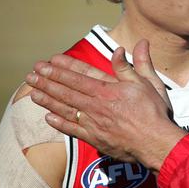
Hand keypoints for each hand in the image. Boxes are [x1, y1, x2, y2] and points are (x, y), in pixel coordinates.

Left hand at [26, 39, 184, 170]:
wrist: (156, 143)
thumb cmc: (155, 113)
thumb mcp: (149, 83)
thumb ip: (137, 64)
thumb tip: (133, 44)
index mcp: (108, 90)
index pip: (80, 75)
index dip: (63, 68)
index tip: (48, 62)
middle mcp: (96, 105)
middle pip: (67, 91)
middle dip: (48, 82)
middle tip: (32, 75)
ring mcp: (94, 123)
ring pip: (66, 109)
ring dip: (48, 100)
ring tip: (33, 93)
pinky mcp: (95, 139)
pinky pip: (72, 130)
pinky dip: (59, 123)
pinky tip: (48, 117)